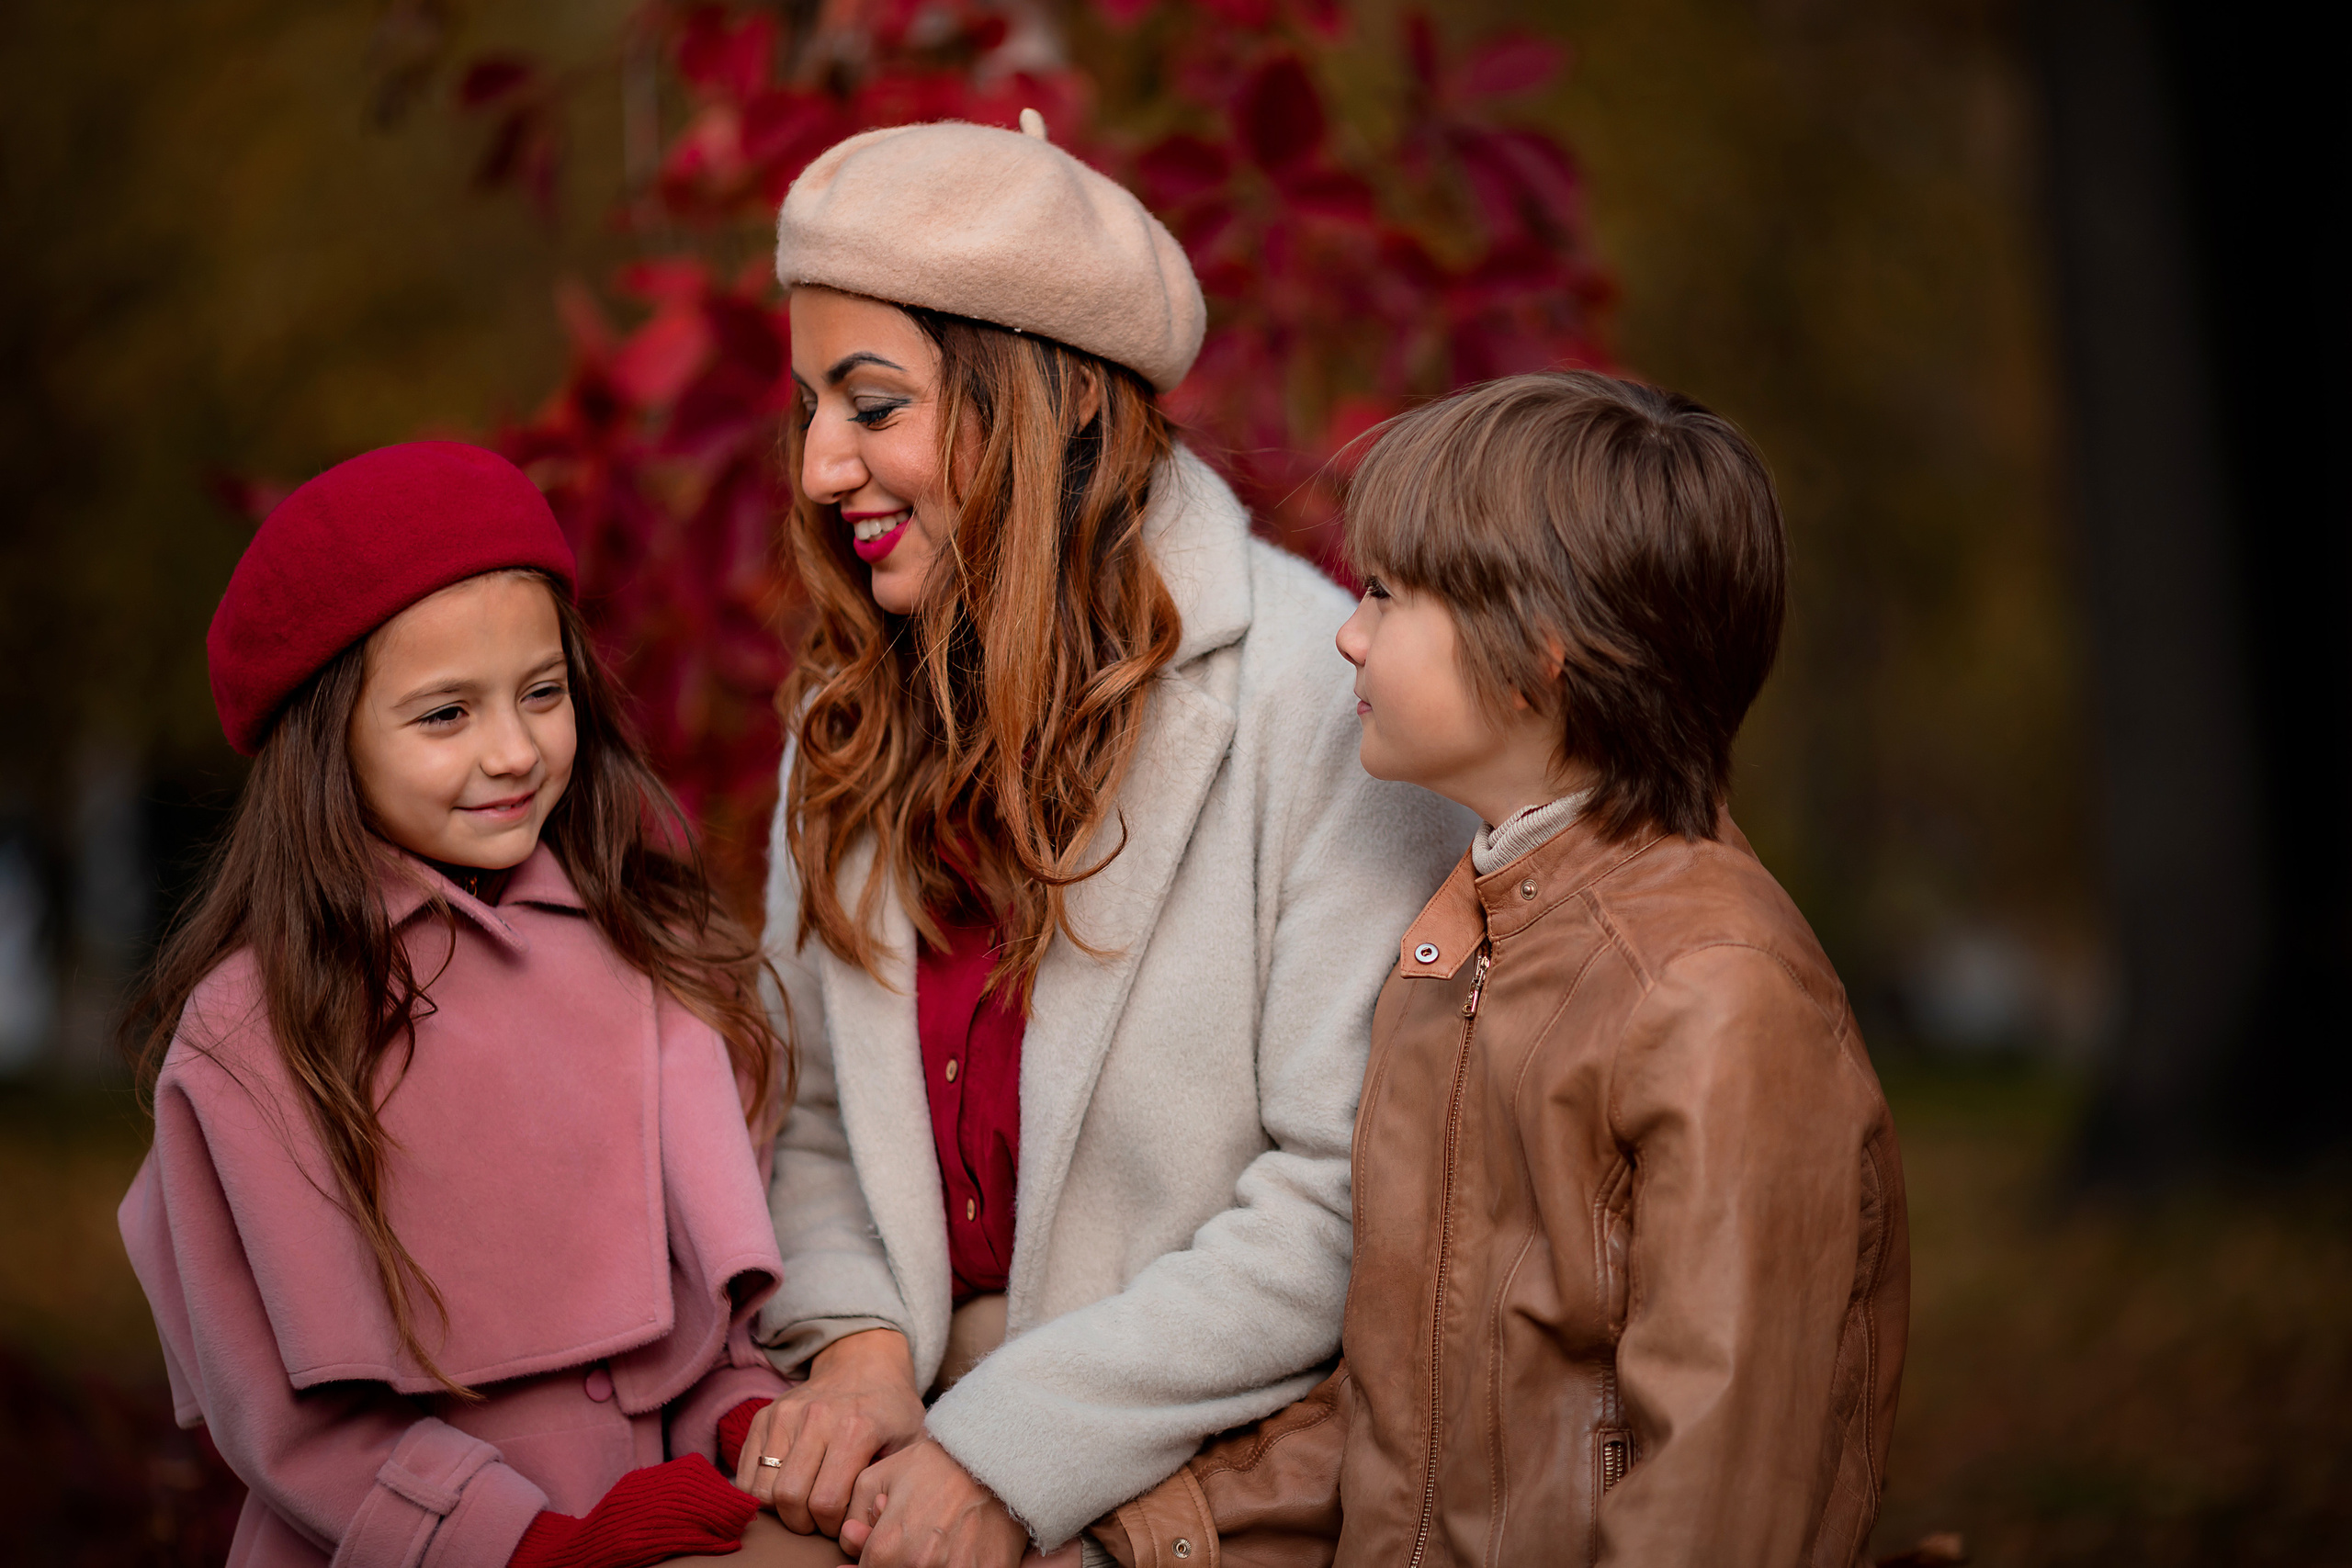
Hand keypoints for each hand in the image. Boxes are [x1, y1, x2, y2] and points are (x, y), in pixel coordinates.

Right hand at [736, 1329, 926, 1536]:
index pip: (826, 1501)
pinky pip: (745, 1471)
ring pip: (761, 1487)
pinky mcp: (765, 1415)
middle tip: (817, 1520)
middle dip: (801, 1522)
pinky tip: (783, 1489)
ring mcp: (785, 1414)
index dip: (831, 1525)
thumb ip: (893, 1480)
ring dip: (777, 1508)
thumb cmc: (891, 1409)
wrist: (864, 1362)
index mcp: (856, 1428)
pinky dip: (758, 1491)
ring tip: (801, 1505)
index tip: (842, 1522)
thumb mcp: (909, 1441)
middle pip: (788, 1496)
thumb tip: (868, 1519)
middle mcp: (816, 1418)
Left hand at [838, 1438, 1028, 1567]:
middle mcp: (918, 1564)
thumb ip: (855, 1511)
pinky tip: (959, 1549)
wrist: (996, 1461)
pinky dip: (955, 1564)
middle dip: (897, 1561)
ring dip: (926, 1563)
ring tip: (937, 1541)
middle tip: (914, 1537)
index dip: (870, 1561)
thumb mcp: (881, 1474)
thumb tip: (851, 1541)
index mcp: (890, 1545)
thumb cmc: (937, 1464)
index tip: (885, 1549)